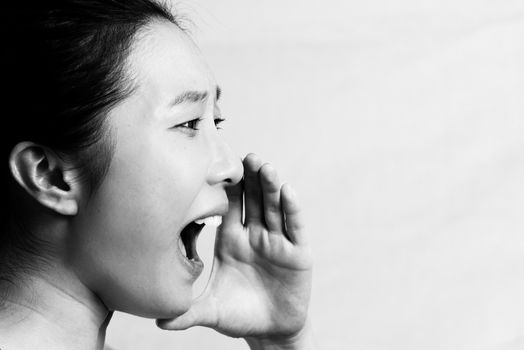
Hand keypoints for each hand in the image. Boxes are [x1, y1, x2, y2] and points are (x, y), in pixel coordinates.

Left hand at [157, 153, 312, 345]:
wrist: (270, 332)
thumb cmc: (239, 316)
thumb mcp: (212, 311)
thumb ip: (188, 312)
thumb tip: (157, 320)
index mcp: (231, 240)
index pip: (229, 206)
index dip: (227, 187)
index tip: (218, 165)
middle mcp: (254, 235)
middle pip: (253, 200)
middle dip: (251, 179)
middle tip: (246, 156)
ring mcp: (277, 242)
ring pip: (274, 208)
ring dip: (271, 187)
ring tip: (265, 166)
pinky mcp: (297, 254)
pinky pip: (294, 228)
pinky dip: (292, 209)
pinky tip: (288, 192)